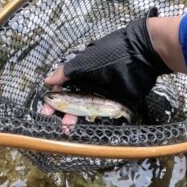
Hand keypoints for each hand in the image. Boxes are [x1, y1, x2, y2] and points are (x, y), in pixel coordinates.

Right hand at [41, 7, 172, 128]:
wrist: (141, 56)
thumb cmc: (109, 56)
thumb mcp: (83, 63)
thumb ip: (64, 73)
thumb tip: (46, 82)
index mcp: (79, 76)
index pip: (62, 91)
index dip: (53, 101)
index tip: (45, 112)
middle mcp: (88, 86)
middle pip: (72, 103)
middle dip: (63, 114)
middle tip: (55, 124)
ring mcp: (101, 96)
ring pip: (85, 111)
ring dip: (74, 120)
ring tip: (67, 130)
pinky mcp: (114, 104)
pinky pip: (102, 115)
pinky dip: (93, 121)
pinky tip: (84, 128)